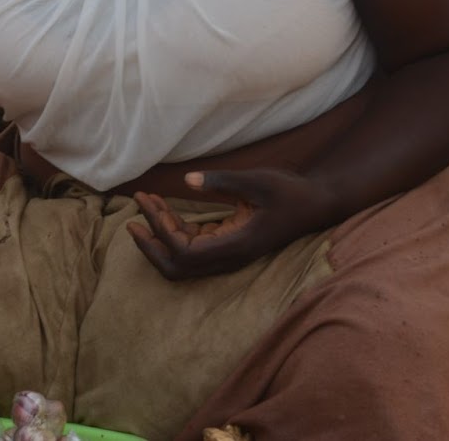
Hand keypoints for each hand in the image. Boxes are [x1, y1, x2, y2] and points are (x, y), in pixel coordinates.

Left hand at [127, 168, 341, 279]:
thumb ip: (222, 181)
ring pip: (183, 261)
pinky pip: (194, 247)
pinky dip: (175, 231)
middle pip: (178, 268)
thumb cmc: (290, 192)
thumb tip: (187, 180)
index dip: (161, 231)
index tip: (148, 202)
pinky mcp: (229, 245)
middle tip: (131, 219)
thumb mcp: (257, 181)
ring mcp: (229, 254)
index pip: (185, 252)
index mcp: (237, 246)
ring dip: (160, 237)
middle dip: (150, 246)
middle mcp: (230, 257)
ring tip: (145, 206)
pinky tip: (165, 209)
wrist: (316, 204)